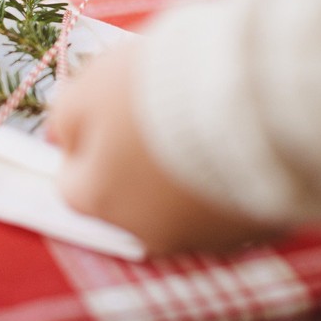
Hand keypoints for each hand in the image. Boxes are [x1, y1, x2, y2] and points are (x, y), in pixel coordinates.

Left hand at [48, 42, 277, 255]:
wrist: (254, 95)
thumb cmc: (160, 86)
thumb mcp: (92, 84)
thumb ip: (68, 116)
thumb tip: (62, 138)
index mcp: (99, 198)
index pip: (76, 181)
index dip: (91, 141)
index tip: (114, 108)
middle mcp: (147, 232)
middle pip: (132, 197)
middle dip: (142, 160)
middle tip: (165, 110)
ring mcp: (206, 236)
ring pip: (187, 205)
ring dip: (191, 172)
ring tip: (211, 120)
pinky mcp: (258, 228)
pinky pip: (238, 204)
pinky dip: (237, 178)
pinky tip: (246, 140)